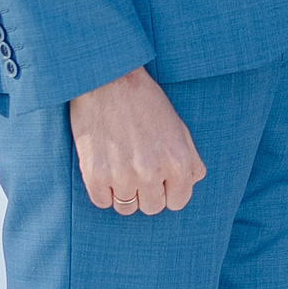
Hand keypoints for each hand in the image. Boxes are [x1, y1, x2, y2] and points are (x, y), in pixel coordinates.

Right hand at [70, 65, 206, 214]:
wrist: (108, 80)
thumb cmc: (146, 102)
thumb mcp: (179, 127)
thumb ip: (190, 159)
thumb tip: (191, 182)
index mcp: (178, 161)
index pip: (178, 201)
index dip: (169, 192)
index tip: (160, 181)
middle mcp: (152, 172)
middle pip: (152, 207)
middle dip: (147, 193)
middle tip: (138, 171)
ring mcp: (123, 175)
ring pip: (126, 208)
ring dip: (124, 193)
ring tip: (121, 168)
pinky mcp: (95, 174)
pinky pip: (102, 202)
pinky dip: (103, 190)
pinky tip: (105, 169)